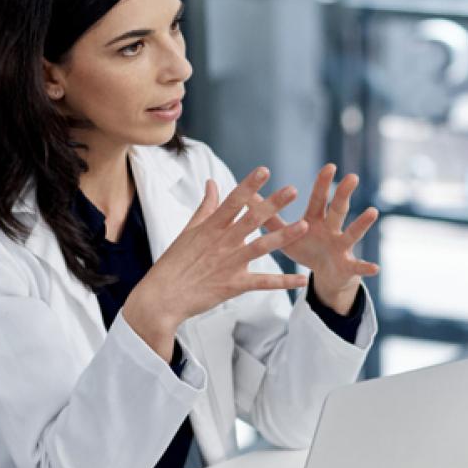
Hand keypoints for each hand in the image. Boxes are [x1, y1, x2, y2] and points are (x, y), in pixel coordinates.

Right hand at [122, 167, 311, 358]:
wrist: (162, 297)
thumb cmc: (174, 263)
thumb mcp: (188, 231)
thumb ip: (206, 207)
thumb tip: (212, 182)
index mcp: (211, 228)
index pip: (233, 201)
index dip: (249, 185)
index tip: (264, 170)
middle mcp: (223, 243)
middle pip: (251, 219)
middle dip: (273, 204)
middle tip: (293, 190)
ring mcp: (230, 264)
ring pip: (261, 247)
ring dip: (284, 236)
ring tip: (305, 225)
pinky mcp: (234, 285)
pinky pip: (263, 283)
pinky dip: (284, 282)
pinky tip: (303, 279)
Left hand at [262, 163, 378, 314]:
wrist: (327, 275)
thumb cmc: (306, 249)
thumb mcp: (285, 235)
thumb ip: (268, 218)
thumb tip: (246, 197)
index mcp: (315, 220)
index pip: (320, 199)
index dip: (323, 184)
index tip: (330, 166)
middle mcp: (332, 229)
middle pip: (338, 209)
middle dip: (343, 194)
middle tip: (351, 177)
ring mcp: (342, 247)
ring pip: (353, 233)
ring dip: (362, 223)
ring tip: (372, 211)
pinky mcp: (347, 266)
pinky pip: (358, 267)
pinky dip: (366, 267)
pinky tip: (376, 268)